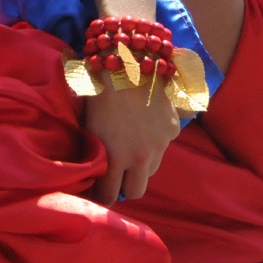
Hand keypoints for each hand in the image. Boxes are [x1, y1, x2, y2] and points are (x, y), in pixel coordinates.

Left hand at [83, 79, 179, 204]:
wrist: (127, 64)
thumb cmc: (98, 91)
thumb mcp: (89, 125)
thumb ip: (95, 150)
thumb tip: (93, 166)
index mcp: (114, 156)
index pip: (109, 195)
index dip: (102, 197)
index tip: (98, 194)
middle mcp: (140, 157)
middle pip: (136, 191)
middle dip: (125, 186)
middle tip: (116, 175)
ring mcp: (159, 145)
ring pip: (151, 170)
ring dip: (140, 166)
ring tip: (130, 148)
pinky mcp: (172, 131)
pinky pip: (163, 147)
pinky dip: (154, 143)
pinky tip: (144, 126)